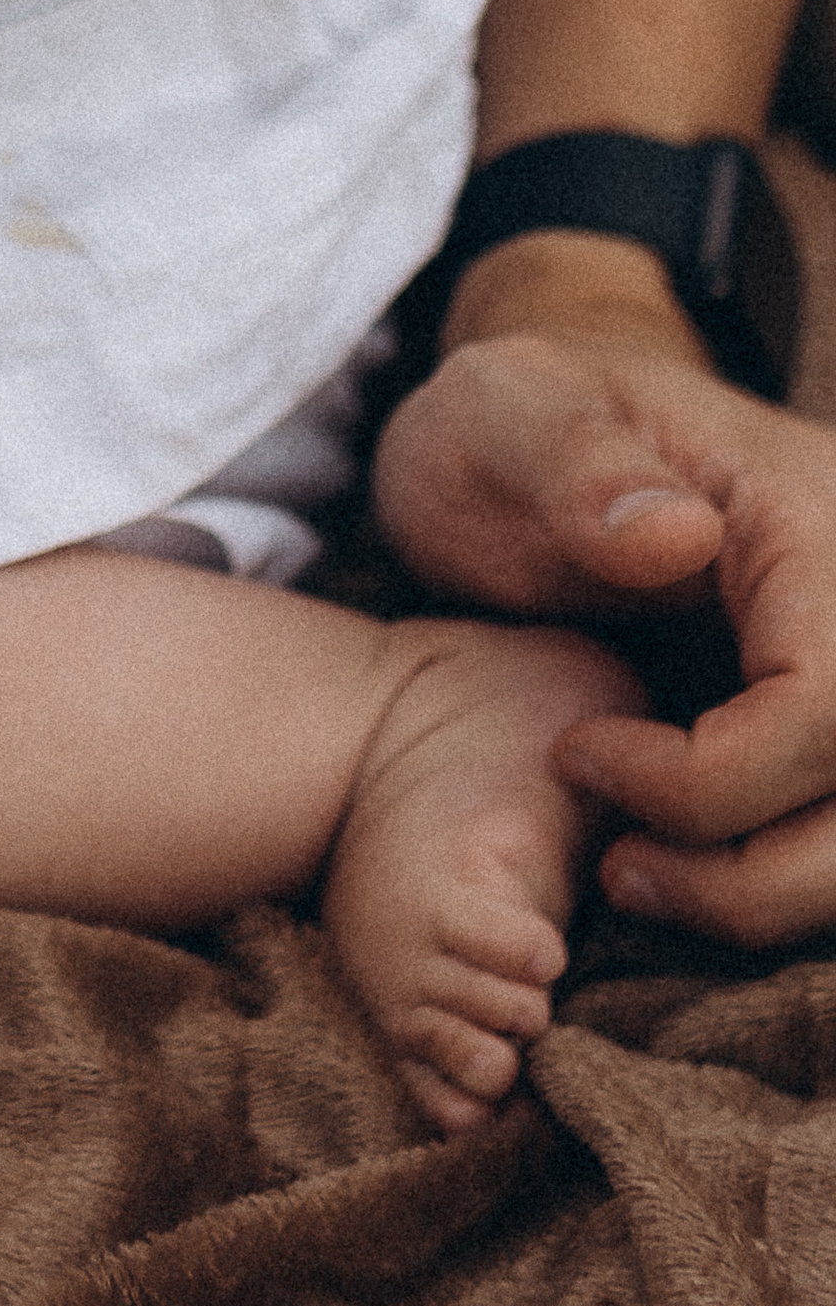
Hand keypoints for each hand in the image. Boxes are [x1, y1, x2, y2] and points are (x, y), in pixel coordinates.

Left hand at [375, 316, 835, 945]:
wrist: (524, 452)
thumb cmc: (508, 429)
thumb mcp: (503, 409)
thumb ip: (576, 457)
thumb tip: (678, 536)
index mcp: (812, 525)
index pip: (827, 705)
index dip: (711, 777)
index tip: (579, 754)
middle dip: (751, 871)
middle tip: (618, 865)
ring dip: (769, 896)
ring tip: (635, 875)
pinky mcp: (826, 733)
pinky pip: (833, 837)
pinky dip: (771, 882)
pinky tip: (676, 868)